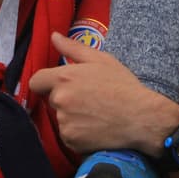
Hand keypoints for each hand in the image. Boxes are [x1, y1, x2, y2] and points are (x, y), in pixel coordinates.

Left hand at [29, 32, 178, 155]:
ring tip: (95, 114)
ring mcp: (65, 122)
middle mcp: (60, 100)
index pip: (36, 81)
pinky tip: (96, 127)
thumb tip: (53, 36)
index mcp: (64, 78)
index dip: (46, 83)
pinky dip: (78, 133)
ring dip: (72, 117)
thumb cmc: (123, 86)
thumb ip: (72, 48)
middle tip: (89, 99)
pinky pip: (68, 135)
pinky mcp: (72, 141)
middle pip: (51, 100)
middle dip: (65, 99)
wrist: (142, 117)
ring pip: (61, 118)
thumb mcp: (101, 60)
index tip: (61, 86)